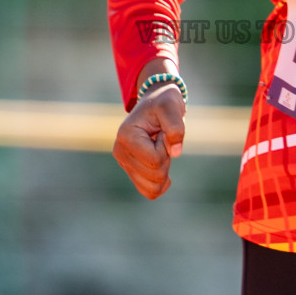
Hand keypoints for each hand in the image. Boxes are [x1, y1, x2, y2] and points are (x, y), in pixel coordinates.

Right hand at [112, 84, 185, 198]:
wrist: (157, 103)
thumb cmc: (164, 102)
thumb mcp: (172, 106)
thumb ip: (175, 126)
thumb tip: (175, 153)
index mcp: (126, 136)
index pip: (154, 160)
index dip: (166, 147)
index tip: (161, 130)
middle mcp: (120, 152)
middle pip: (155, 175)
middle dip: (166, 159)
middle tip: (162, 139)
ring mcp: (124, 163)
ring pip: (152, 188)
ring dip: (164, 170)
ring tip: (159, 149)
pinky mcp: (131, 171)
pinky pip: (149, 192)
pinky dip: (161, 185)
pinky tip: (164, 168)